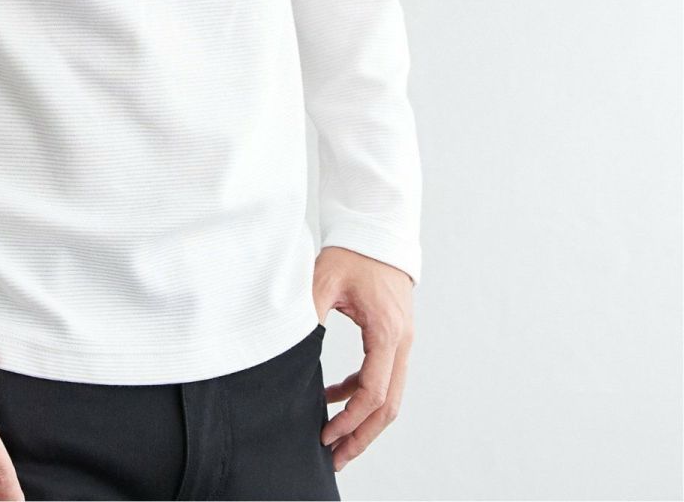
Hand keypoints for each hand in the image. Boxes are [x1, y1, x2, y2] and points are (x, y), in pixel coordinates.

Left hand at [312, 246, 414, 474]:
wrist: (376, 231)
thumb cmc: (352, 253)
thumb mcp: (323, 278)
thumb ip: (309, 314)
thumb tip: (289, 348)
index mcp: (387, 332)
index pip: (374, 391)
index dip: (351, 419)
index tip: (326, 435)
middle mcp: (401, 342)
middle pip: (389, 406)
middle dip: (362, 436)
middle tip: (335, 460)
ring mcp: (401, 342)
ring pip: (390, 397)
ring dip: (364, 422)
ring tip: (334, 441)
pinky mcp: (393, 338)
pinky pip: (382, 377)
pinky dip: (360, 393)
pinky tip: (332, 396)